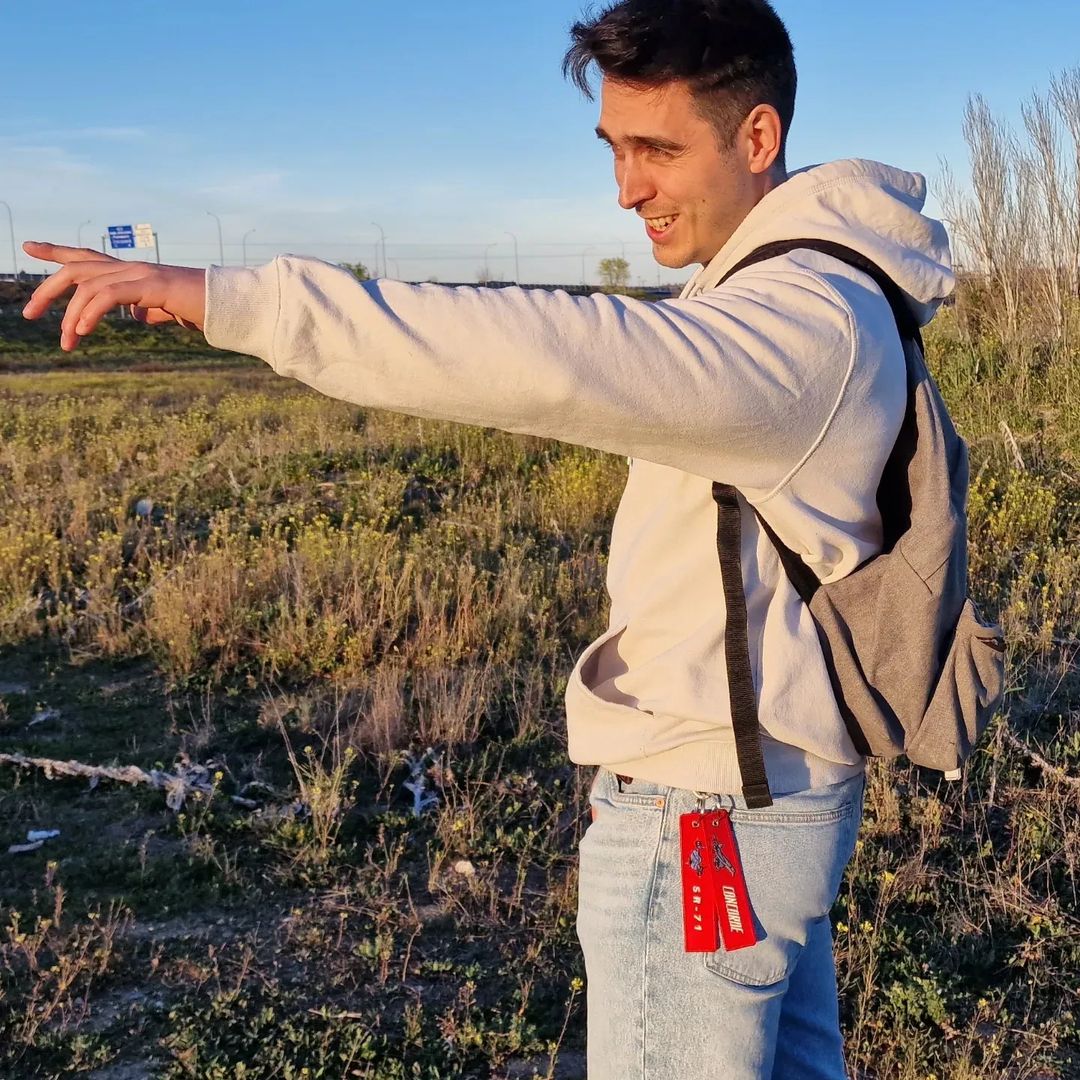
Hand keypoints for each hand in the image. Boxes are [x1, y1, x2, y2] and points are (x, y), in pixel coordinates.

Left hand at [20, 242, 206, 351]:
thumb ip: (151, 309)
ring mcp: (142, 274)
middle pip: (77, 269)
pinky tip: (82, 331)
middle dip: (48, 290)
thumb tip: (138, 315)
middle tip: (29, 314)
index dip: (57, 251)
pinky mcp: (152, 285)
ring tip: (67, 342)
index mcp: (134, 273)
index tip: (29, 246)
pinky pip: (110, 295)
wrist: (230, 306)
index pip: (88, 257)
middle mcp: (133, 268)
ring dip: (71, 316)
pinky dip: (91, 312)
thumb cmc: (203, 309)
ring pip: (89, 285)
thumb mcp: (169, 311)